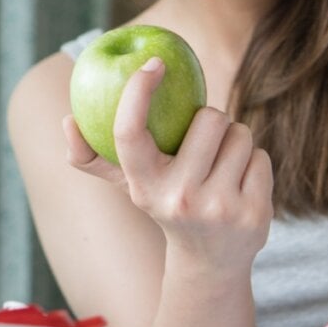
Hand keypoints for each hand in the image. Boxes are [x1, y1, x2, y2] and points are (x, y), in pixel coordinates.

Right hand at [63, 57, 273, 274]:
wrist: (210, 262)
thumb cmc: (166, 203)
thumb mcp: (131, 185)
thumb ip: (94, 157)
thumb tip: (67, 121)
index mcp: (143, 187)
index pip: (129, 133)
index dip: (137, 91)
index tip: (153, 63)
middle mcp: (179, 198)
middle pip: (209, 117)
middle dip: (211, 120)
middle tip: (204, 142)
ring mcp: (219, 208)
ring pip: (240, 134)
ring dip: (235, 142)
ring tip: (221, 168)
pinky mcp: (253, 214)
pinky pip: (260, 157)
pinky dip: (254, 164)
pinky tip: (241, 186)